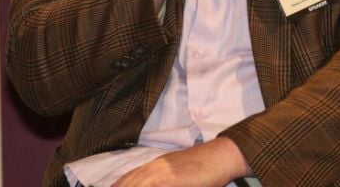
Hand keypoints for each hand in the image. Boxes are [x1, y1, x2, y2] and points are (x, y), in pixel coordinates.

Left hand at [111, 138, 249, 186]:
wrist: (221, 155)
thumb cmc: (205, 167)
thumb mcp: (180, 173)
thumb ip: (166, 179)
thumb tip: (160, 181)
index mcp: (157, 165)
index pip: (130, 178)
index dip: (118, 185)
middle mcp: (156, 167)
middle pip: (129, 182)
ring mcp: (162, 172)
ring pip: (137, 184)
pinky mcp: (171, 179)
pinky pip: (153, 185)